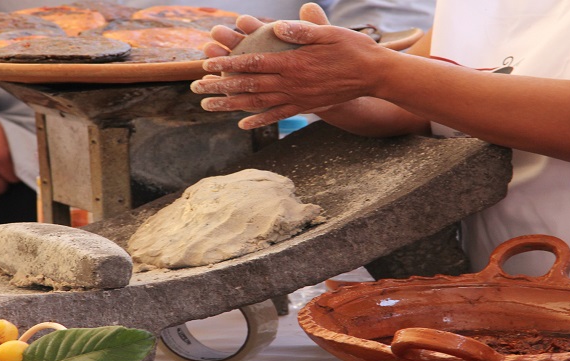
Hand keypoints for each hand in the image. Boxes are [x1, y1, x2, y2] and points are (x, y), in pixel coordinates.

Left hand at [190, 3, 387, 128]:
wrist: (373, 75)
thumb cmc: (352, 48)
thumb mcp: (329, 33)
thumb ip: (302, 31)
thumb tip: (276, 27)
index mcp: (293, 63)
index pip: (253, 63)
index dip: (228, 64)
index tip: (207, 64)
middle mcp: (291, 83)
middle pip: (249, 86)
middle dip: (220, 86)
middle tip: (196, 87)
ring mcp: (297, 98)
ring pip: (257, 103)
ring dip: (230, 105)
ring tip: (207, 105)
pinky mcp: (304, 106)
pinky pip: (278, 115)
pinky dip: (258, 120)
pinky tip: (241, 124)